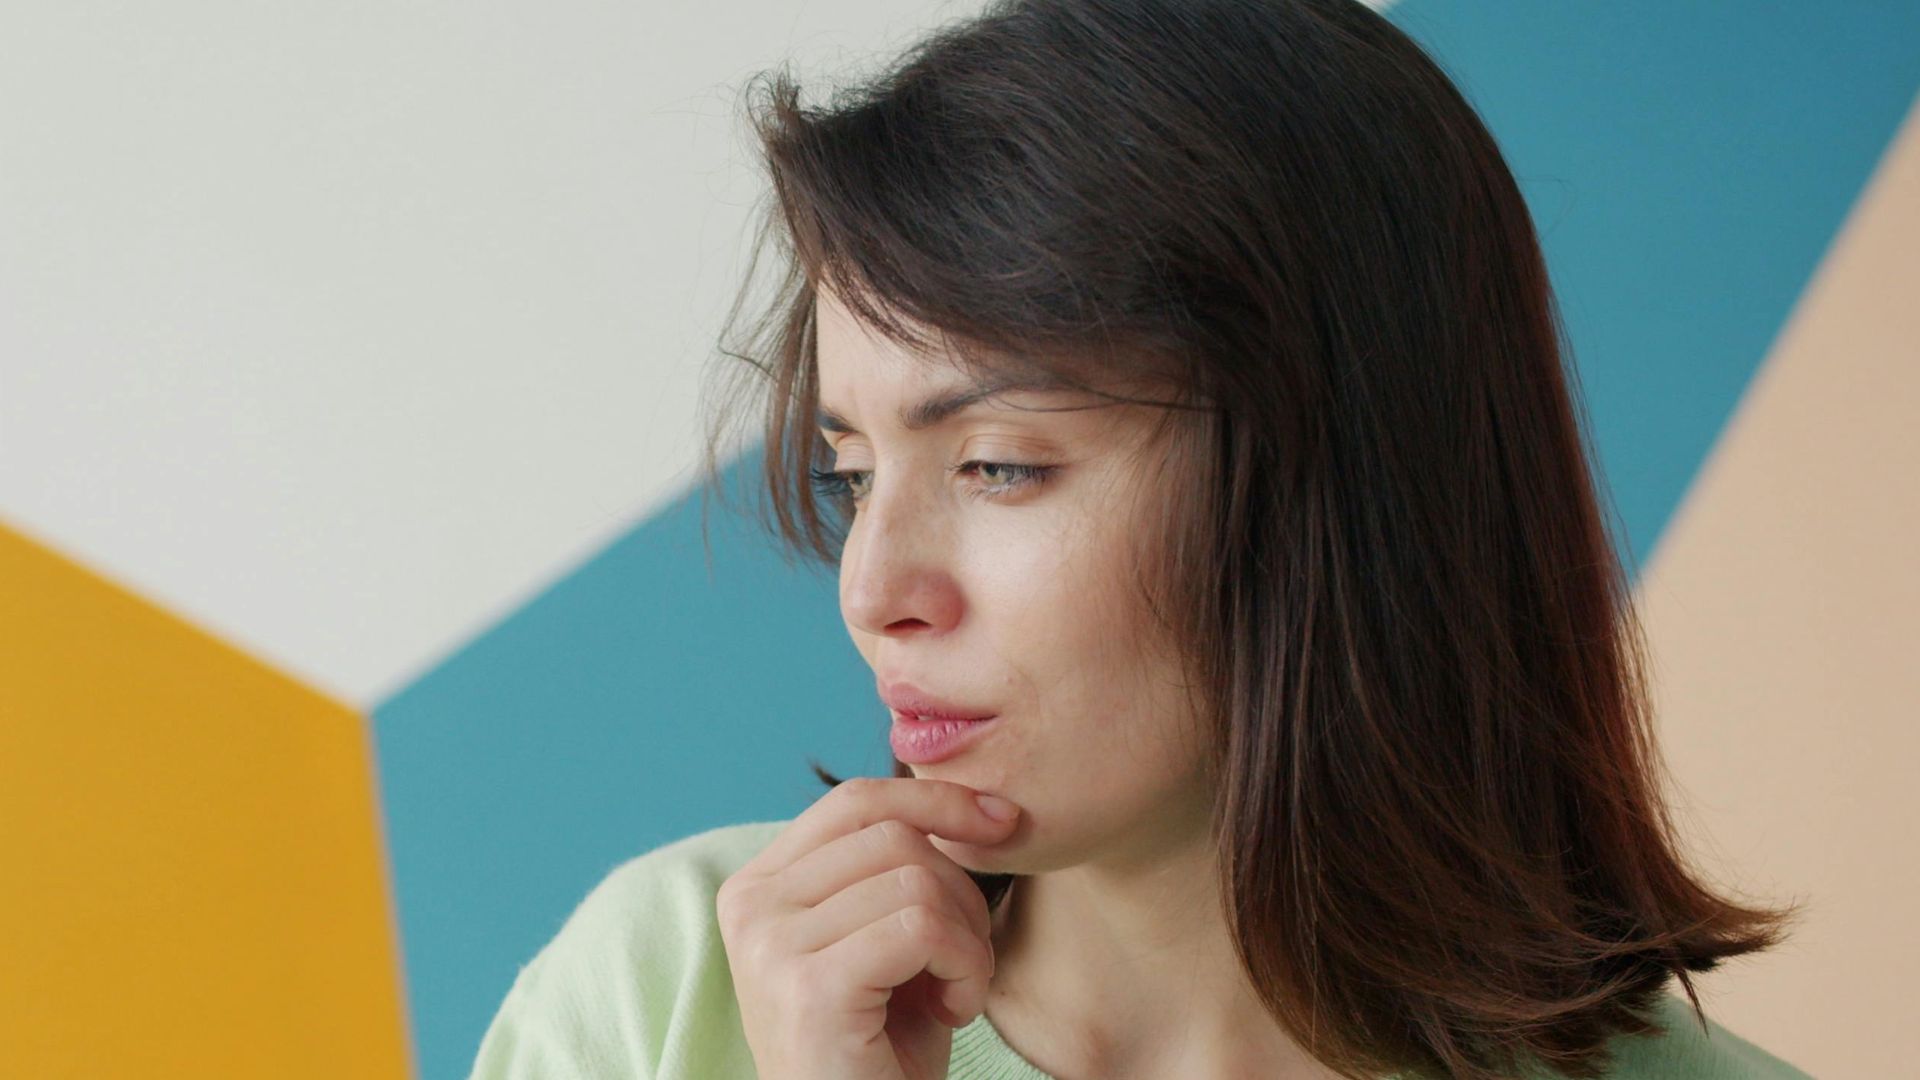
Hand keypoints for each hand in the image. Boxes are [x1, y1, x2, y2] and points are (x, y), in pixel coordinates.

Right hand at [716, 776, 1021, 1079]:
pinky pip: (923, 927)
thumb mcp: (883, 939)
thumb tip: (975, 799)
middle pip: (893, 836)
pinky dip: (964, 967)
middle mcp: (751, 905)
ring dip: (967, 941)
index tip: (1002, 820)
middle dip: (960, 890)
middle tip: (963, 961)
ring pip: (917, 880)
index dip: (936, 799)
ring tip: (953, 993)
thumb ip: (895, 869)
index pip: (855, 801)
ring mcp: (772, 945)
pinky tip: (951, 1011)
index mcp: (758, 885)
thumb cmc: (880, 1049)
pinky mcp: (809, 986)